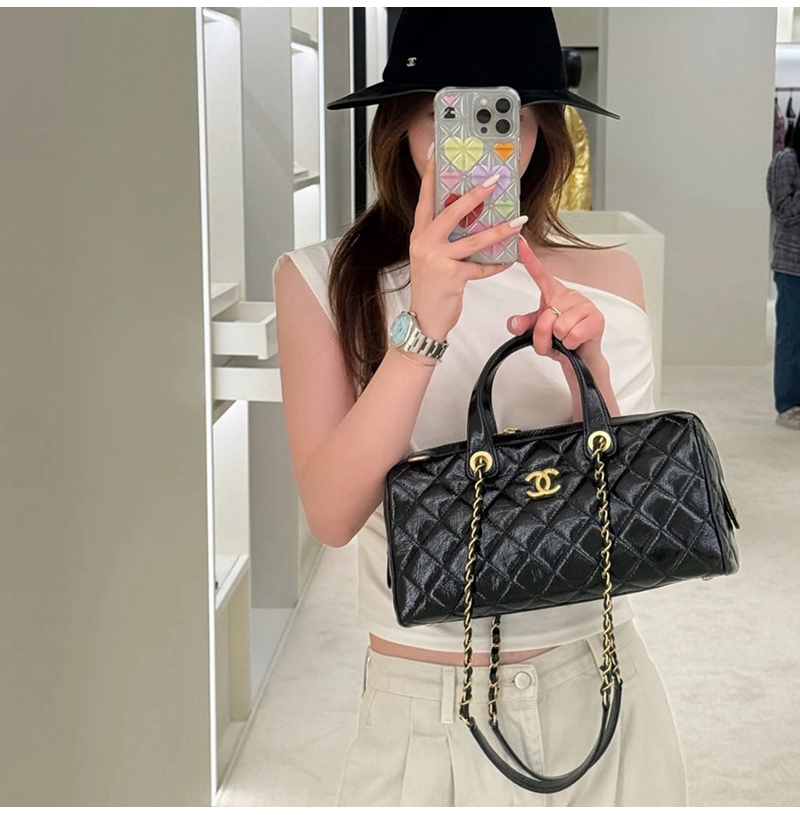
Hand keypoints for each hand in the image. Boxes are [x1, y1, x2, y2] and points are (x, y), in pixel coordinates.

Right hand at [407, 147, 526, 340]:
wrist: (423, 320)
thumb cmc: (430, 289)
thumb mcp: (430, 258)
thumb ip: (442, 239)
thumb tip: (470, 221)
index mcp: (419, 235)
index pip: (424, 199)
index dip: (430, 176)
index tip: (437, 153)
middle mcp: (425, 243)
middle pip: (451, 212)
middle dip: (474, 195)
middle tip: (492, 182)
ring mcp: (437, 259)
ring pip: (472, 240)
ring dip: (498, 230)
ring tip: (518, 221)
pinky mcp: (451, 276)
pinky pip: (480, 267)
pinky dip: (496, 265)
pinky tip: (508, 260)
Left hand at [506, 234, 604, 363]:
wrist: (581, 356)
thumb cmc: (560, 339)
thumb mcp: (536, 332)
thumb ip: (523, 325)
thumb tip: (514, 323)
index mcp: (553, 293)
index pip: (540, 274)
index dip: (529, 259)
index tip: (520, 242)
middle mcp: (569, 295)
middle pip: (545, 318)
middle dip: (544, 337)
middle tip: (554, 339)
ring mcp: (584, 304)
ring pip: (559, 328)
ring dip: (559, 341)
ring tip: (566, 340)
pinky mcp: (596, 318)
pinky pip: (572, 335)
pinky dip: (570, 344)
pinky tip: (577, 341)